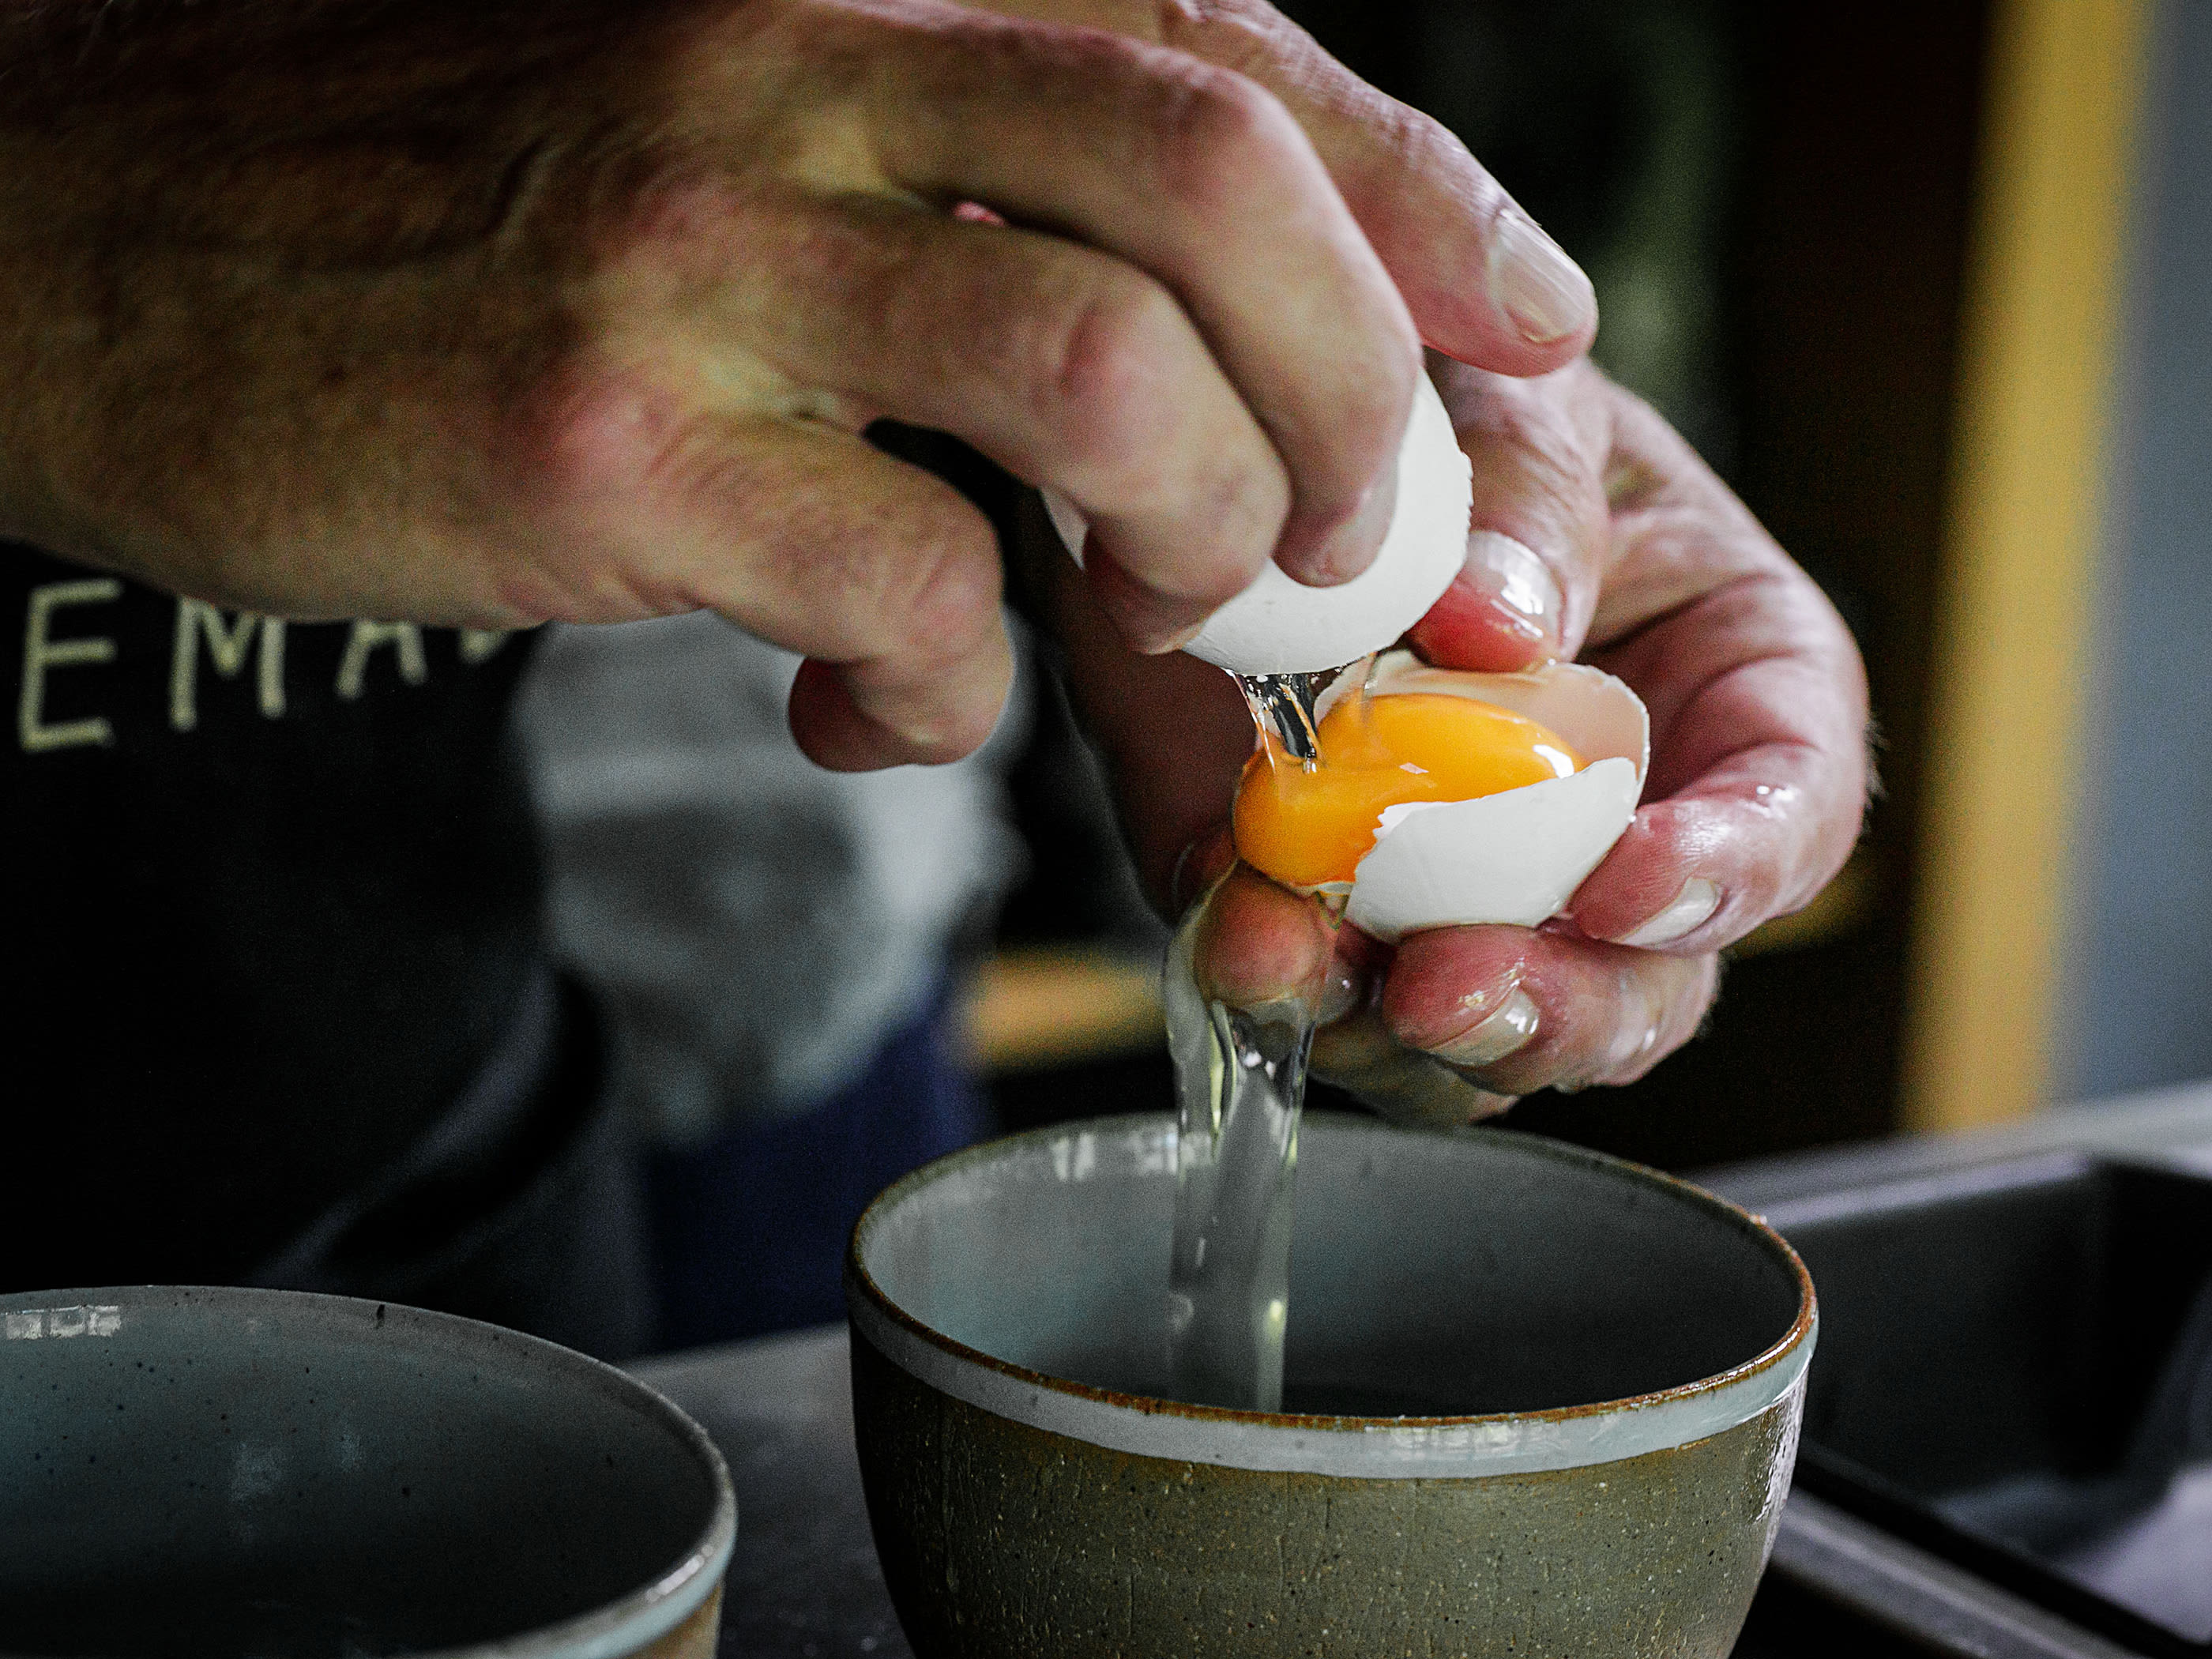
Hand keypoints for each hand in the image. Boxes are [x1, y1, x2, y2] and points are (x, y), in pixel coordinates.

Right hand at [0, 0, 1591, 768]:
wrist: (88, 229)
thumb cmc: (427, 191)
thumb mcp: (702, 107)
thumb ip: (927, 175)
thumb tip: (1150, 343)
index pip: (1216, 46)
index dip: (1419, 191)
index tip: (1532, 321)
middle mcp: (789, 63)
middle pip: (1211, 182)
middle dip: (1358, 378)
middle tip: (1362, 527)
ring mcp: (699, 253)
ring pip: (1095, 375)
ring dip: (1189, 526)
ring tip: (1160, 610)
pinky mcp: (605, 448)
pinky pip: (904, 593)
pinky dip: (951, 691)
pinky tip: (885, 704)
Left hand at [1047, 355, 1869, 1118]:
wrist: (1271, 440)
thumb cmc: (1459, 405)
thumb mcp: (1517, 398)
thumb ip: (1527, 489)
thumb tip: (1499, 627)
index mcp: (1734, 688)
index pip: (1790, 815)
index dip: (1725, 873)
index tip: (1620, 886)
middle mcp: (1622, 823)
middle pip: (1646, 983)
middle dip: (1554, 1007)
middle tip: (1450, 985)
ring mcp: (1483, 892)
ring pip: (1488, 1035)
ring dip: (1402, 1030)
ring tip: (1300, 961)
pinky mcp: (1341, 914)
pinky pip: (1332, 1000)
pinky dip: (1281, 984)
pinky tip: (1237, 936)